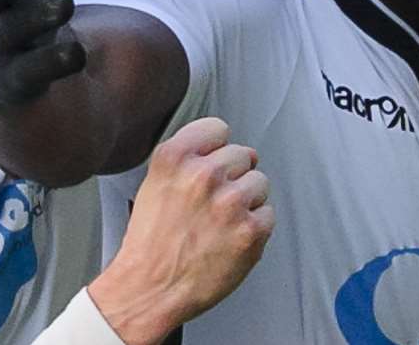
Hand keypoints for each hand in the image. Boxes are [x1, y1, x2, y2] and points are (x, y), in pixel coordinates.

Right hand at [88, 118, 273, 344]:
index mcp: (175, 157)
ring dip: (247, 201)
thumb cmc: (151, 241)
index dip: (216, 149)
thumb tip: (229, 150)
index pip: (218, 129)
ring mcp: (230, 202)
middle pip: (243, 155)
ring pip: (259, 182)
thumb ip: (188, 158)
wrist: (150, 288)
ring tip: (221, 222)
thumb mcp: (155, 182)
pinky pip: (268, 215)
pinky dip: (255, 228)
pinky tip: (230, 239)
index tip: (212, 164)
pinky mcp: (250, 231)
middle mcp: (204, 174)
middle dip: (233, 177)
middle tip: (213, 203)